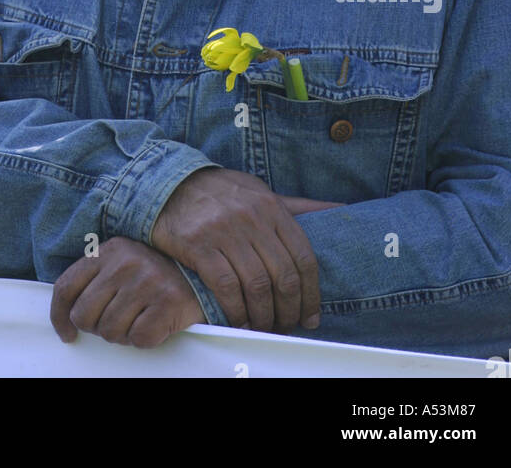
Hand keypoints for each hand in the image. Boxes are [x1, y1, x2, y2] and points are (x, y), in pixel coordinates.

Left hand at [50, 236, 204, 347]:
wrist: (202, 275)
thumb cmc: (153, 276)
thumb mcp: (120, 265)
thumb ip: (94, 281)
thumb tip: (66, 318)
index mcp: (108, 250)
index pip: (65, 287)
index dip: (59, 317)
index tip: (67, 334)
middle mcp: (125, 263)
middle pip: (84, 315)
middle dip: (97, 327)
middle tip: (116, 321)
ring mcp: (147, 281)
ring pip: (110, 332)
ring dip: (122, 334)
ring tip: (138, 318)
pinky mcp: (167, 302)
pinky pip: (138, 339)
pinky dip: (144, 339)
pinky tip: (154, 324)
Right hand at [150, 168, 325, 333]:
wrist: (171, 184)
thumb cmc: (223, 193)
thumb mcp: (262, 192)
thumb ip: (299, 206)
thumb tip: (340, 209)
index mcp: (272, 207)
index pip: (304, 258)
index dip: (311, 294)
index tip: (310, 316)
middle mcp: (252, 218)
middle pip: (283, 276)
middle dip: (289, 310)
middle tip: (287, 326)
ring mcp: (225, 231)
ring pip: (257, 285)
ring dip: (264, 315)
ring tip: (264, 326)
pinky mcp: (199, 245)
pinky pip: (226, 286)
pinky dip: (236, 310)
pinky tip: (240, 320)